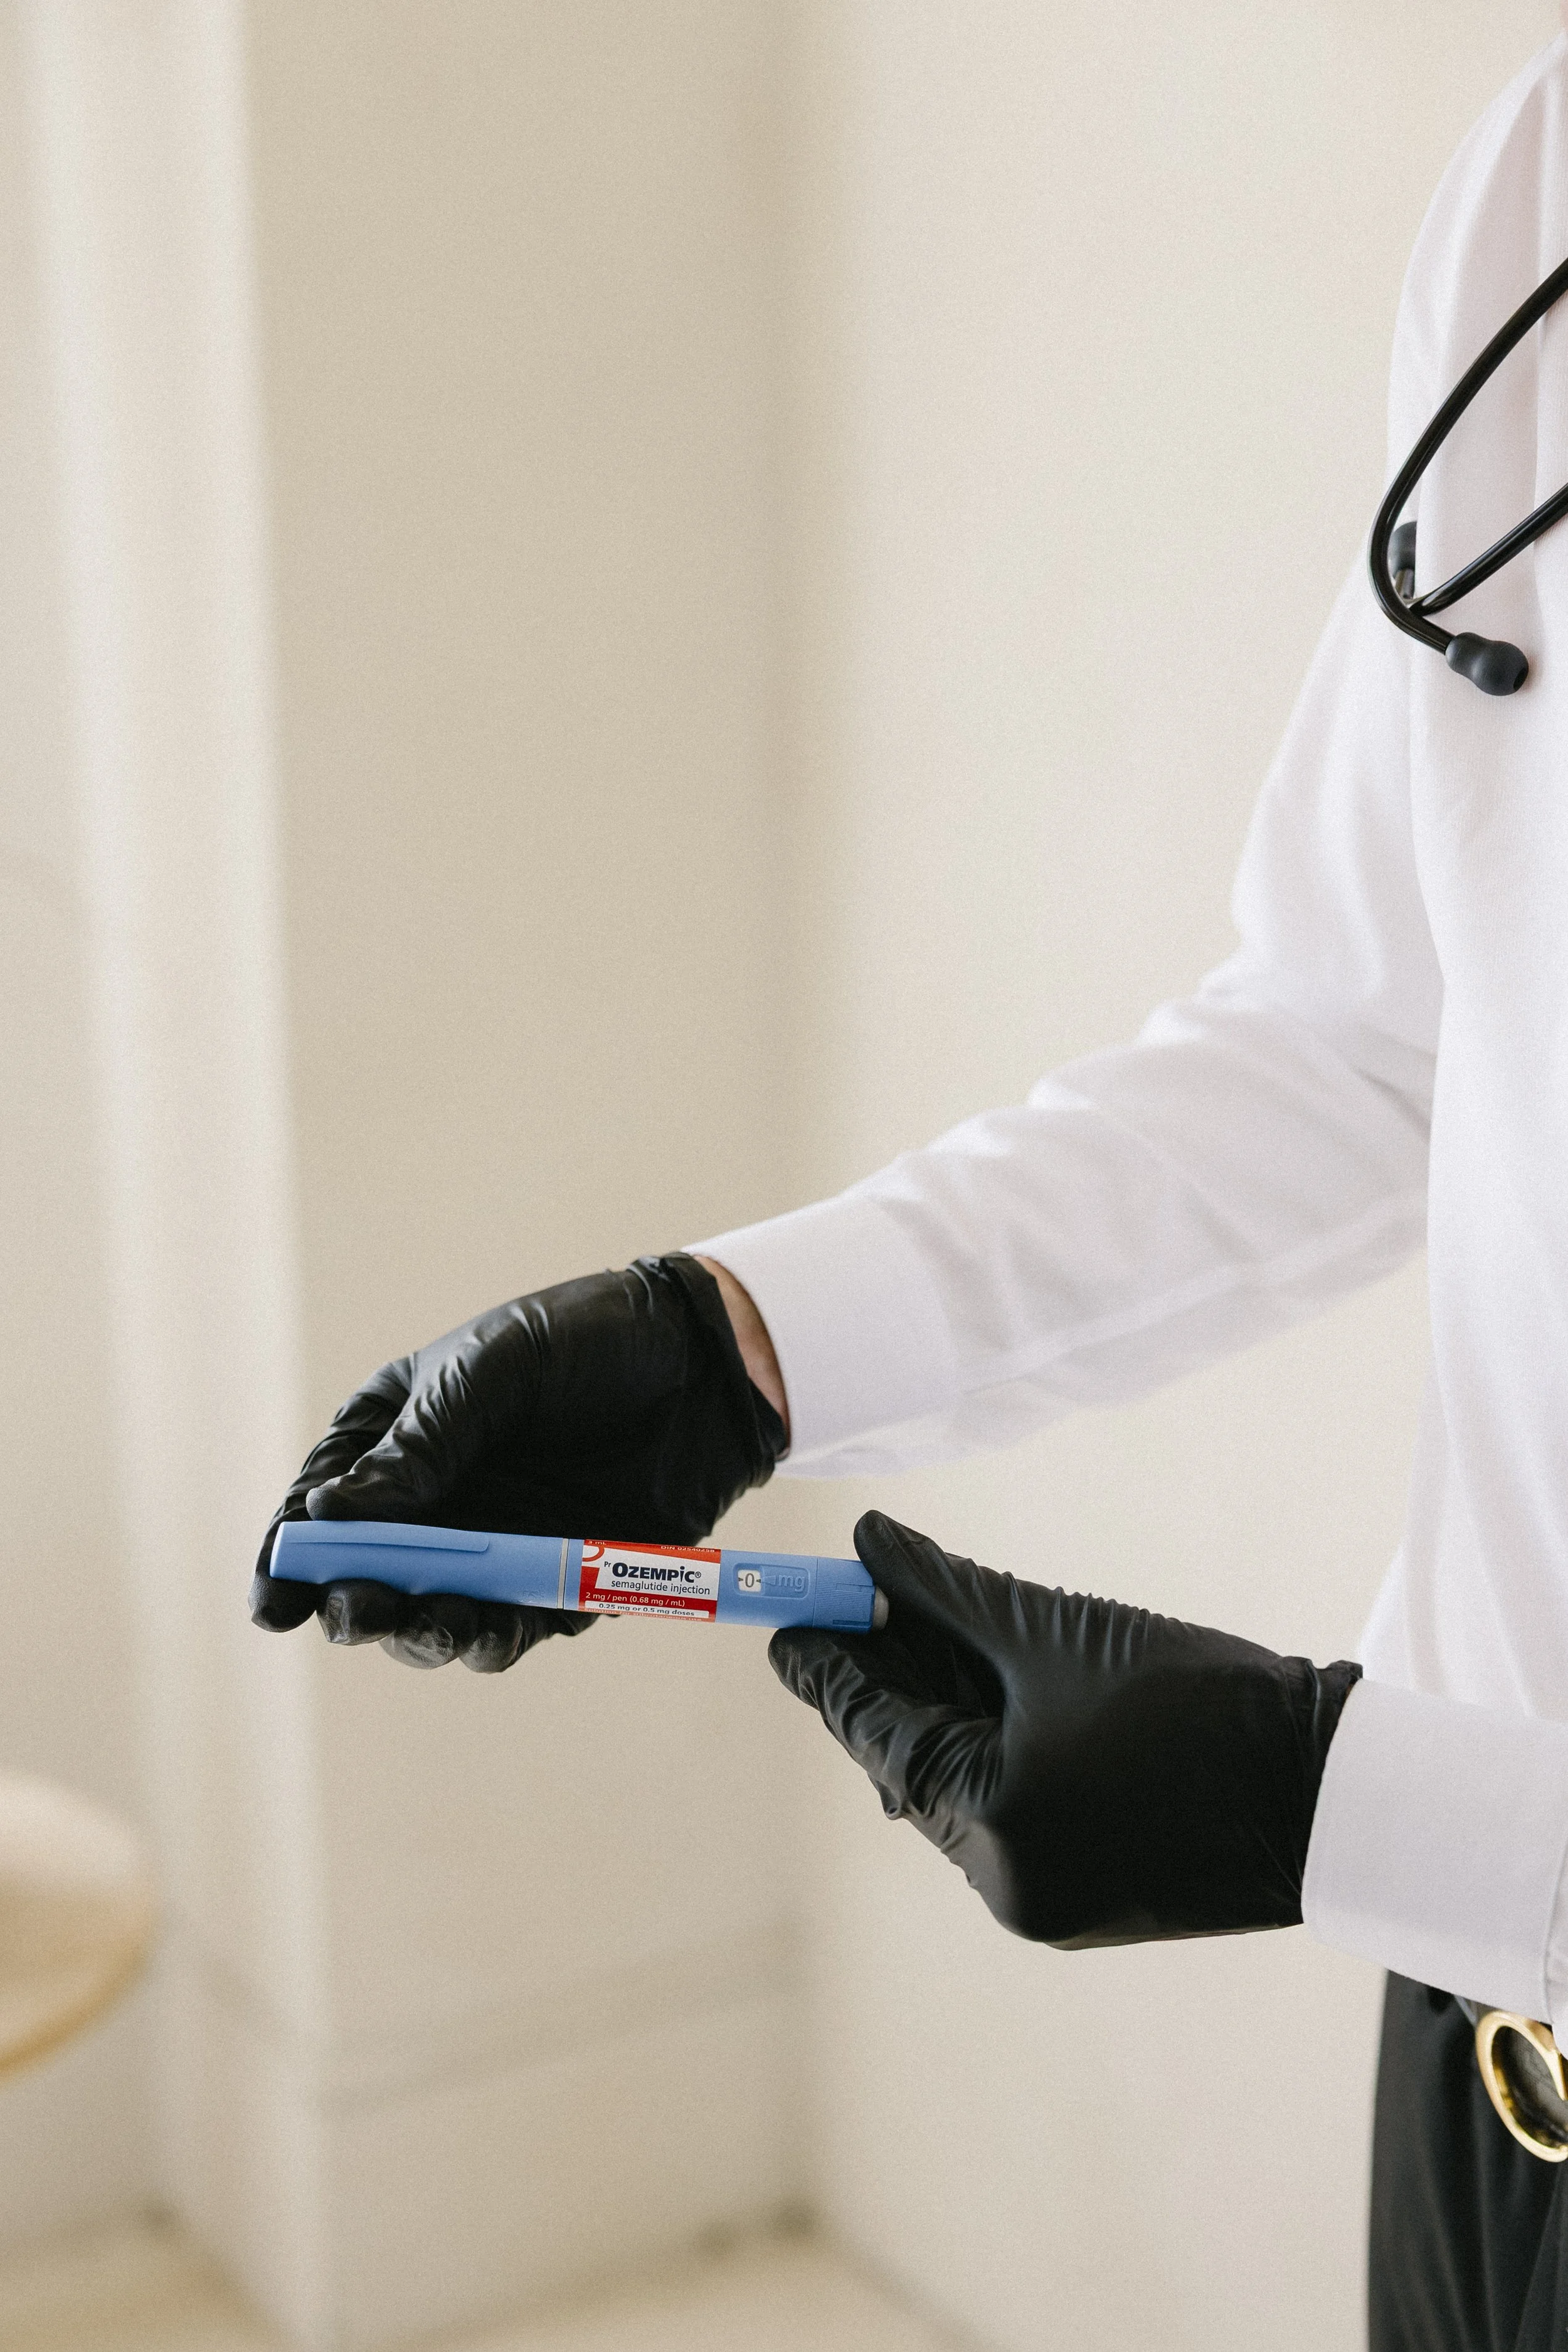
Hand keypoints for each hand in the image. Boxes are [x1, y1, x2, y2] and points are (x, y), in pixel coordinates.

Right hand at [251, 1254, 786, 1671]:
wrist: (706, 1361)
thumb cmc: (590, 1339)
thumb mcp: (496, 1367)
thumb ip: (423, 1441)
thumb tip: (331, 1511)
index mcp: (399, 1431)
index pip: (323, 1502)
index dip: (290, 1556)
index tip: (272, 1601)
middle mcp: (439, 1498)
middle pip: (372, 1573)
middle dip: (356, 1603)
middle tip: (355, 1612)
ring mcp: (497, 1543)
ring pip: (436, 1614)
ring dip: (422, 1632)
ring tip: (427, 1626)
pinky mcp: (559, 1578)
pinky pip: (515, 1626)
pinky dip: (495, 1639)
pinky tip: (487, 1635)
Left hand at [770, 1511, 1359, 1944]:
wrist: (1335, 1791)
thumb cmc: (1201, 1703)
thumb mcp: (1057, 1634)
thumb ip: (950, 1592)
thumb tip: (871, 1544)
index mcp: (992, 1826)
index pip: (875, 1731)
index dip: (826, 1665)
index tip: (782, 1621)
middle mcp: (1008, 1882)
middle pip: (912, 1762)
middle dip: (884, 1678)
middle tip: (851, 1602)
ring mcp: (1052, 1899)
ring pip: (962, 1786)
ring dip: (941, 1708)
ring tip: (917, 1626)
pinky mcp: (1094, 1895)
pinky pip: (1013, 1810)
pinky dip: (993, 1747)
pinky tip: (990, 1686)